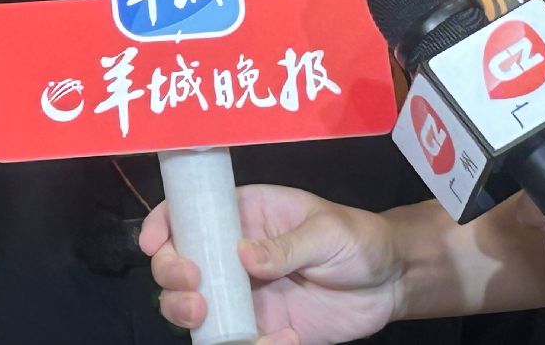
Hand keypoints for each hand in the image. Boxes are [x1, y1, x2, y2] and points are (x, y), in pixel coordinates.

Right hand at [141, 184, 402, 344]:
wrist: (390, 282)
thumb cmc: (358, 238)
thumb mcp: (328, 231)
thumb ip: (287, 245)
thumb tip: (243, 256)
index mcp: (245, 214)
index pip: (190, 212)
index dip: (164, 224)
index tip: (154, 245)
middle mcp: (233, 253)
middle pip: (180, 263)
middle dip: (172, 277)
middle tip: (193, 288)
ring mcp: (243, 293)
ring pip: (193, 306)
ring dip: (187, 314)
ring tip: (206, 318)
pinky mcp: (260, 328)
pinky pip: (234, 342)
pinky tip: (282, 340)